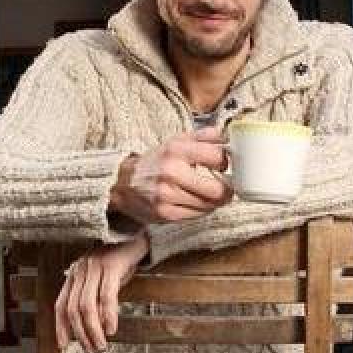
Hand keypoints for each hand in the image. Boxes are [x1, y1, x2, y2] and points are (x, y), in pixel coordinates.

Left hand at [55, 231, 149, 351]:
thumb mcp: (101, 280)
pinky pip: (106, 296)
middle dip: (81, 333)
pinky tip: (111, 328)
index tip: (63, 345)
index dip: (61, 326)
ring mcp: (95, 266)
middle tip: (90, 349)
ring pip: (87, 305)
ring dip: (93, 329)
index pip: (61, 304)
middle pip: (73, 308)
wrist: (138, 239)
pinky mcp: (112, 266)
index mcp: (75, 274)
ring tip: (101, 344)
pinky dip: (108, 315)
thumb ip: (93, 297)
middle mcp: (81, 269)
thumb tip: (91, 326)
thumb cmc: (120, 263)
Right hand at [109, 128, 232, 224]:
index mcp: (177, 150)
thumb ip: (204, 136)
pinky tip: (196, 202)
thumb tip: (228, 137)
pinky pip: (197, 215)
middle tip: (226, 188)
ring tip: (209, 194)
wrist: (124, 182)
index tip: (224, 165)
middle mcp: (172, 173)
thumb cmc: (156, 161)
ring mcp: (168, 196)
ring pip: (209, 205)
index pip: (218, 157)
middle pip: (217, 190)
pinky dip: (201, 210)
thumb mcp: (176, 141)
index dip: (226, 163)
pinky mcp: (165, 214)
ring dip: (215, 202)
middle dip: (226, 190)